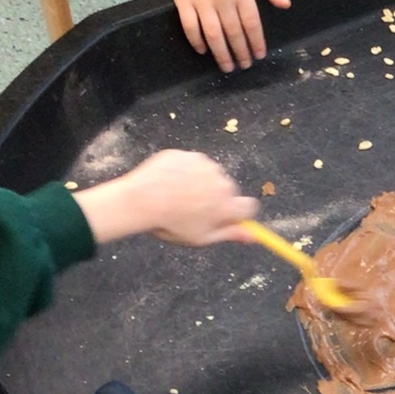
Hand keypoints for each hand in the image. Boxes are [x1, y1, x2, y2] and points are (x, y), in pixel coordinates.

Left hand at [77, 150, 260, 245]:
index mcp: (227, 206)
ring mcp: (207, 166)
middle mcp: (222, 183)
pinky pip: (194, 164)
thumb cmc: (169, 224)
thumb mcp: (201, 237)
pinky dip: (186, 172)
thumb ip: (230, 234)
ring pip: (211, 176)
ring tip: (177, 196)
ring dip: (201, 184)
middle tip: (193, 208)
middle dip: (216, 198)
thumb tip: (254, 237)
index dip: (237, 212)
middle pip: (229, 190)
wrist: (140, 200)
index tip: (226, 215)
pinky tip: (170, 184)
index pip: (248, 207)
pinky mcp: (191, 156)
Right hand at [173, 0, 290, 73]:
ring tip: (228, 67)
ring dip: (221, 53)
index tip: (259, 56)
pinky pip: (190, 26)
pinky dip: (196, 41)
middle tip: (245, 65)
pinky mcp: (184, 1)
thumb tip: (286, 4)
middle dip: (240, 52)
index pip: (251, 23)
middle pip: (233, 32)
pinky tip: (204, 52)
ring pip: (213, 34)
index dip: (256, 42)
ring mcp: (201, 1)